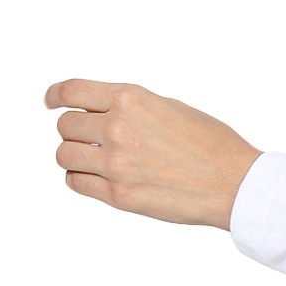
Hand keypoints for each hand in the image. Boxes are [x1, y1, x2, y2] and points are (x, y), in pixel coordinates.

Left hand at [45, 79, 260, 227]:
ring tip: (94, 159)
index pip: (71, 91)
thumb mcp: (172, 107)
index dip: (55, 95)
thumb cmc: (213, 145)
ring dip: (75, 155)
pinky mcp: (118, 195)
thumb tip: (104, 112)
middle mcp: (117, 128)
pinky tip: (96, 177)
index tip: (51, 101)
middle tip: (90, 138)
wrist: (235, 183)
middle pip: (66, 125)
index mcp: (131, 100)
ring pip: (64, 154)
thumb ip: (133, 107)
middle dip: (75, 130)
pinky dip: (80, 178)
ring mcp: (115, 163)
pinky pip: (76, 182)